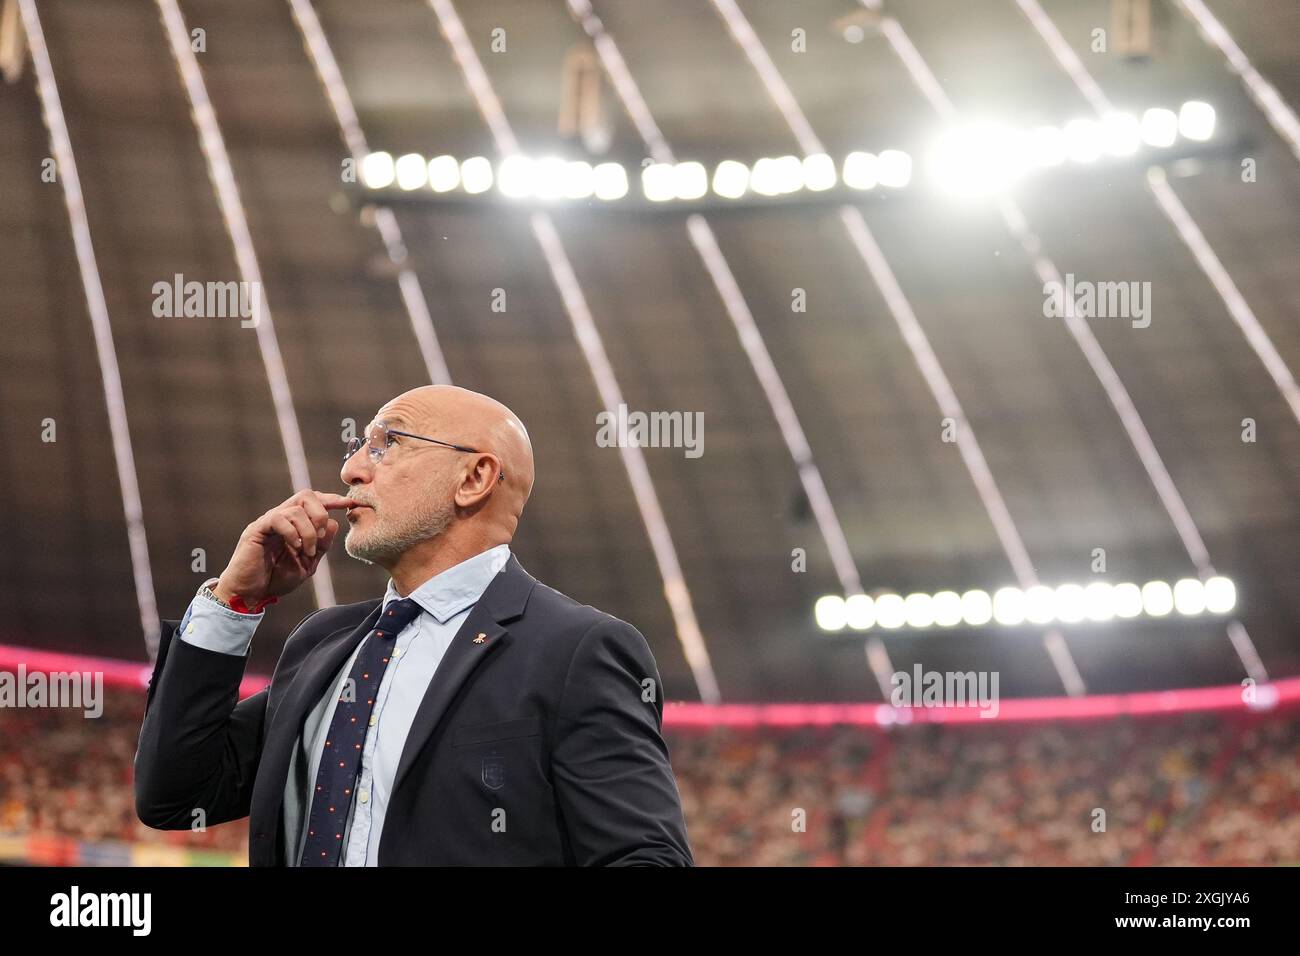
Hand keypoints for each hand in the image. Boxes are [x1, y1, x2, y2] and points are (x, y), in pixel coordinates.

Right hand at [214, 490, 356, 604]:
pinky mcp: (257, 529)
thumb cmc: (276, 578)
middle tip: (321, 536)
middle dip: (321, 513)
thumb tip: (335, 523)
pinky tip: (295, 546)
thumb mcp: (307, 563)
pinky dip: (292, 532)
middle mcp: (281, 517)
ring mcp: (268, 522)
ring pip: (295, 509)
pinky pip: (278, 518)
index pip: (314, 501)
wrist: (250, 594)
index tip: (348, 504)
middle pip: (306, 495)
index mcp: (294, 524)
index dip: (332, 499)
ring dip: (309, 531)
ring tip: (306, 551)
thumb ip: (322, 545)